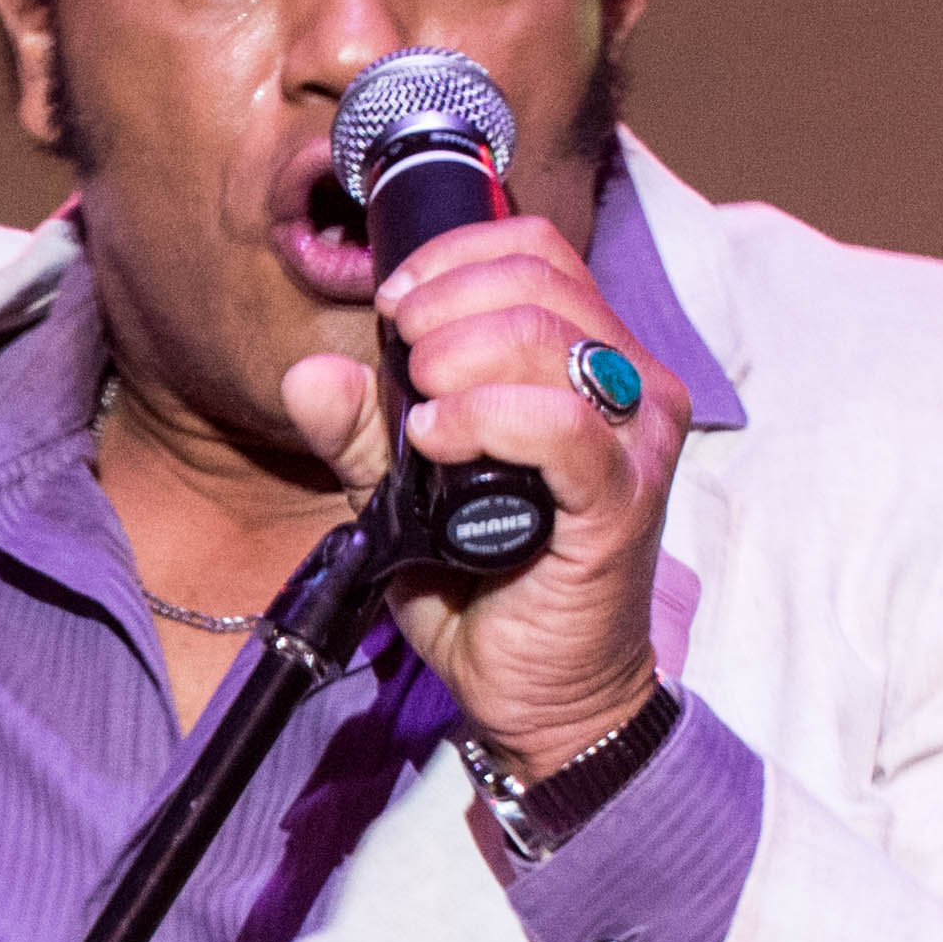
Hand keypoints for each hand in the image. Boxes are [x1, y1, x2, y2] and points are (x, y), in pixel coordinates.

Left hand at [268, 218, 692, 773]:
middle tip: (403, 349)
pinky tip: (436, 438)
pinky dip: (486, 417)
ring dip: (462, 350)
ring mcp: (632, 442)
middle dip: (448, 300)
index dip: (458, 256)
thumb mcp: (401, 493)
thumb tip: (310, 373)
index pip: (539, 252)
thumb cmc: (487, 583)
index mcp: (587, 364)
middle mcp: (626, 388)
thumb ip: (360, 430)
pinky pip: (562, 426)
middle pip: (542, 280)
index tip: (395, 301)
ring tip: (418, 402)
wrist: (539, 689)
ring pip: (552, 337)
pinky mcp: (620, 499)